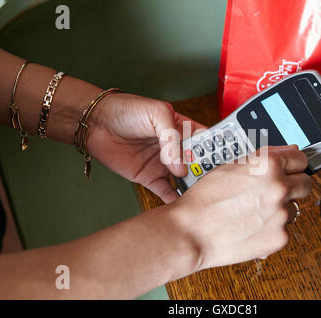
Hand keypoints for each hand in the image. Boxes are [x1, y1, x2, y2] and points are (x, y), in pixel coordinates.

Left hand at [87, 93, 204, 203]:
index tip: (224, 160)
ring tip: (203, 194)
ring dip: (193, 186)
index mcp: (182, 128)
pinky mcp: (149, 177)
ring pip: (184, 179)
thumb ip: (172, 138)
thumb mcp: (156, 114)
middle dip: (206, 171)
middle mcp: (175, 148)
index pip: (204, 140)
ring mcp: (163, 164)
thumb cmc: (126, 110)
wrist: (96, 123)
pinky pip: (165, 191)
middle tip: (215, 181)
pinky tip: (183, 204)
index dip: (215, 149)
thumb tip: (180, 166)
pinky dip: (173, 199)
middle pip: (197, 163)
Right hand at [169, 145, 311, 270]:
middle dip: (293, 185)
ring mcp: (281, 214)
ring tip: (256, 210)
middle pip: (305, 183)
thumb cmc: (204, 199)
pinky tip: (253, 225)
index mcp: (268, 166)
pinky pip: (284, 228)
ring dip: (282, 207)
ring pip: (295, 207)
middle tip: (275, 190)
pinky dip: (272, 228)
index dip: (293, 164)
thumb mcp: (230, 166)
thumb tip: (288, 152)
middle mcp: (278, 188)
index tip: (290, 169)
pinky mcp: (279, 237)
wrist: (191, 232)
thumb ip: (264, 158)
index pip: (301, 159)